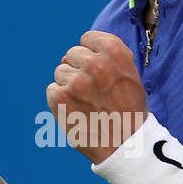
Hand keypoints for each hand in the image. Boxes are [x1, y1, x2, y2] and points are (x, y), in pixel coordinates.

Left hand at [46, 30, 147, 163]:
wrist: (125, 145)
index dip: (92, 54)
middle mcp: (94, 63)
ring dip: (70, 86)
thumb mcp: (130, 75)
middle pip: (72, 54)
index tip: (98, 70)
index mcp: (114, 53)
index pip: (88, 38)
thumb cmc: (129, 110)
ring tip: (87, 103)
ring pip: (61, 72)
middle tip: (94, 92)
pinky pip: (52, 89)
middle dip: (80, 70)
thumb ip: (108, 56)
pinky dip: (61, 101)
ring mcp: (75, 81)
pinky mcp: (59, 98)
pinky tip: (77, 111)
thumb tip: (76, 51)